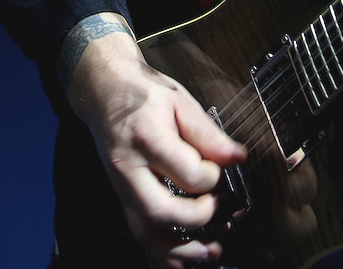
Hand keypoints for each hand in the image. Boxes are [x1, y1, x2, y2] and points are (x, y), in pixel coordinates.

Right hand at [60, 14, 245, 266]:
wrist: (104, 91)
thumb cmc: (144, 94)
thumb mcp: (180, 101)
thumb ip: (209, 133)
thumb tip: (238, 158)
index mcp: (148, 138)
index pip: (188, 173)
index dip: (213, 176)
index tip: (220, 168)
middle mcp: (129, 167)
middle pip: (161, 211)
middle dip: (198, 218)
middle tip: (220, 208)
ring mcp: (120, 186)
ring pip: (146, 230)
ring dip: (180, 249)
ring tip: (211, 252)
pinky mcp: (120, 196)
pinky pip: (138, 232)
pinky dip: (161, 252)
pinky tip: (183, 260)